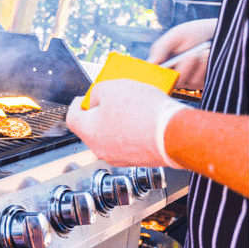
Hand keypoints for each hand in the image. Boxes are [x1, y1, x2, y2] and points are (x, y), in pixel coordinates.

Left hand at [66, 79, 188, 166]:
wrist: (176, 134)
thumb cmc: (144, 112)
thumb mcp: (112, 87)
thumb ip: (97, 91)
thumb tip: (97, 98)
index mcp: (89, 132)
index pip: (72, 118)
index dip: (77, 104)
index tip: (82, 98)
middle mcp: (101, 149)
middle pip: (92, 127)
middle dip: (100, 111)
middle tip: (109, 99)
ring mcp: (120, 157)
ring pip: (111, 135)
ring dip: (117, 121)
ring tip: (130, 106)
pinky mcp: (138, 160)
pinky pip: (128, 142)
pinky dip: (131, 130)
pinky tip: (143, 118)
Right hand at [147, 18, 215, 89]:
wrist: (218, 32)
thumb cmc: (195, 32)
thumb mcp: (176, 35)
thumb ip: (161, 48)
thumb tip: (150, 63)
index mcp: (162, 62)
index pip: (152, 75)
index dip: (154, 76)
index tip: (164, 69)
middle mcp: (172, 73)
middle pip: (170, 82)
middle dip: (183, 68)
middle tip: (192, 54)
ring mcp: (186, 79)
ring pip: (185, 82)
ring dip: (196, 65)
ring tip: (204, 50)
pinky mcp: (200, 82)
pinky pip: (198, 82)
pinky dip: (204, 68)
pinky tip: (208, 55)